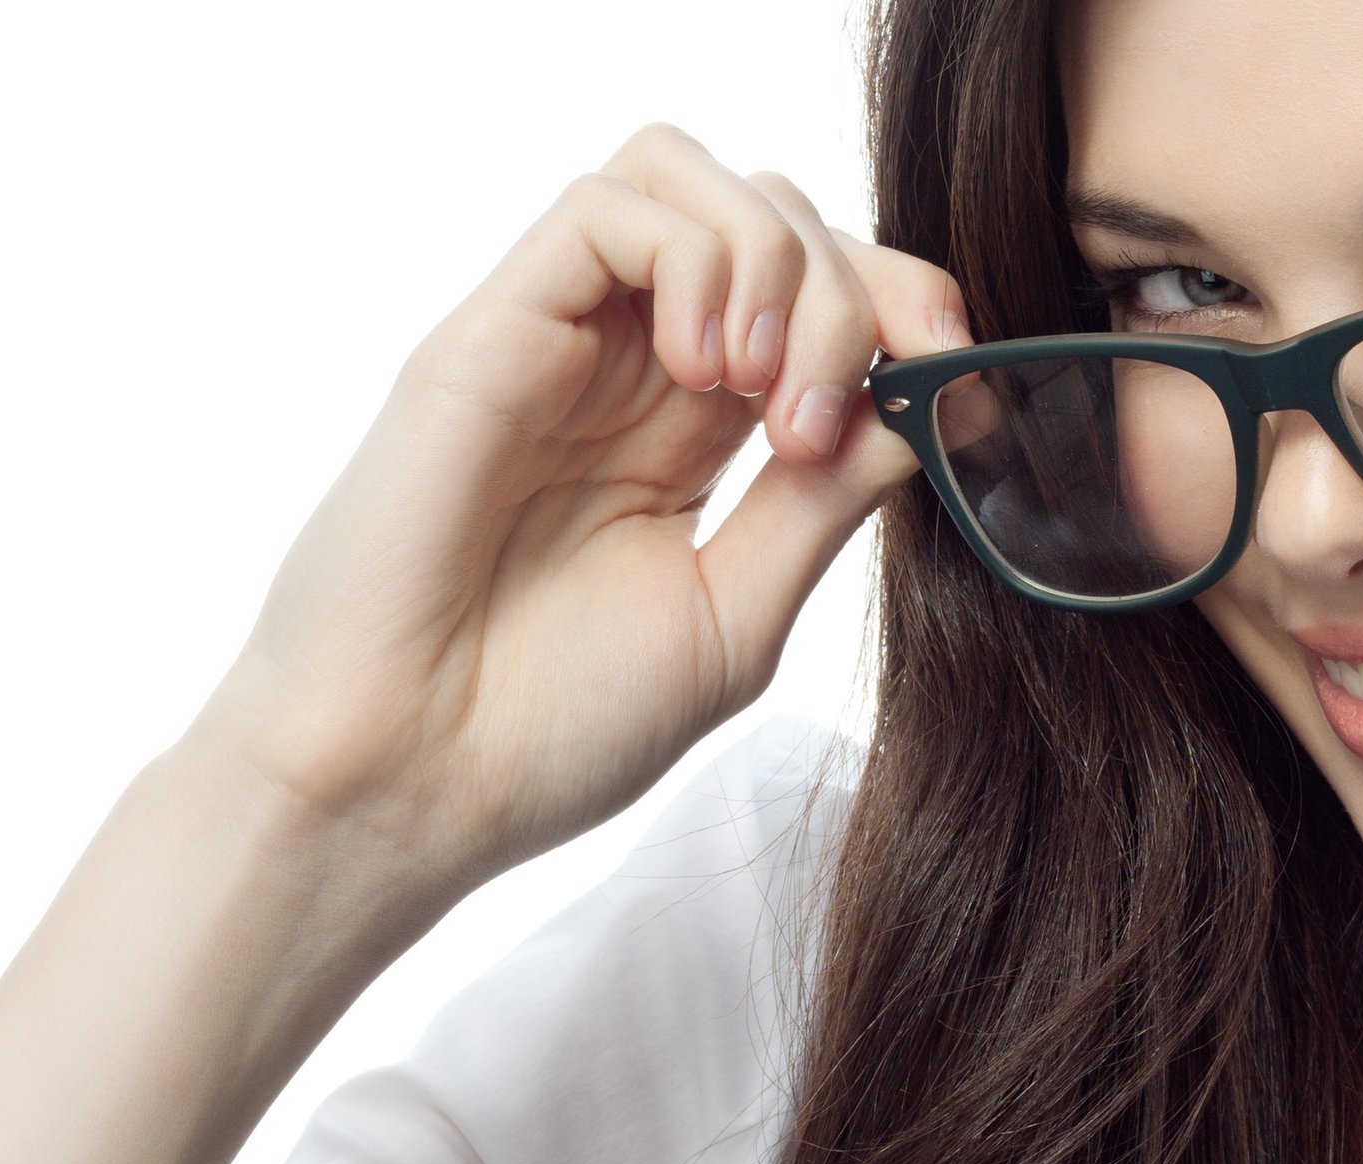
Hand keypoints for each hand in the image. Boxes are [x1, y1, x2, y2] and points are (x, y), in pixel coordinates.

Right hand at [183, 121, 972, 898]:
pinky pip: (609, 209)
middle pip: (775, 221)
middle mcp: (631, 372)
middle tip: (827, 418)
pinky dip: (692, 260)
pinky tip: (702, 376)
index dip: (903, 308)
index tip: (952, 378)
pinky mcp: (491, 331)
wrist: (410, 785)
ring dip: (776, 263)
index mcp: (692, 438)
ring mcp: (562, 344)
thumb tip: (919, 404)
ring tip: (764, 396)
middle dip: (854, 288)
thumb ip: (824, 505)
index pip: (819, 298)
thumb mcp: (736, 615)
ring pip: (691, 180)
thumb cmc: (553, 727)